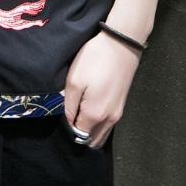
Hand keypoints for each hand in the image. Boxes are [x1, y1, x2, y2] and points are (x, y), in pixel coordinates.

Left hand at [63, 29, 142, 148]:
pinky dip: (98, 125)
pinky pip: (108, 125)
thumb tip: (68, 122)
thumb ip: (69, 105)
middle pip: (92, 140)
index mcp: (95, 115)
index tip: (63, 115)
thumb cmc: (94, 60)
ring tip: (79, 113)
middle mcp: (109, 120)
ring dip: (90, 131)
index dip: (68, 129)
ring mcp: (118, 114)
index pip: (79, 135)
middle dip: (80, 134)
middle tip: (70, 116)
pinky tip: (90, 109)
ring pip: (101, 135)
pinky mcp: (121, 106)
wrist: (121, 44)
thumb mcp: (74, 80)